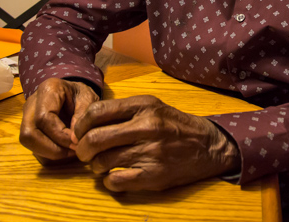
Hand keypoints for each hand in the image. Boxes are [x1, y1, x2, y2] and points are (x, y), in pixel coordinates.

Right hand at [19, 78, 98, 163]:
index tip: (77, 143)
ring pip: (28, 142)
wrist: (72, 92)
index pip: (44, 118)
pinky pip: (33, 147)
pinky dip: (48, 154)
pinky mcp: (28, 128)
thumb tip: (74, 139)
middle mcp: (31, 103)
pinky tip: (64, 150)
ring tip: (71, 152)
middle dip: (51, 148)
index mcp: (47, 90)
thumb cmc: (81, 95)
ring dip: (49, 152)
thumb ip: (83, 115)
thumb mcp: (89, 99)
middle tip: (73, 151)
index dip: (59, 135)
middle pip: (29, 133)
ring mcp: (26, 116)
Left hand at [71, 95, 239, 191]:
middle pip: (94, 139)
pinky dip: (109, 182)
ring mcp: (150, 152)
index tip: (80, 133)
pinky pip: (116, 182)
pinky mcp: (154, 175)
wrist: (208, 145)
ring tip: (102, 164)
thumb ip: (121, 111)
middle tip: (85, 153)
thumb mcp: (151, 106)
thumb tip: (85, 125)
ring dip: (95, 167)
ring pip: (102, 162)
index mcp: (143, 106)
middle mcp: (146, 127)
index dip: (80, 125)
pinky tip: (115, 176)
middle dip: (82, 149)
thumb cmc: (173, 125)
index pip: (97, 112)